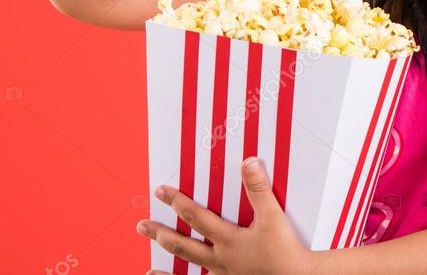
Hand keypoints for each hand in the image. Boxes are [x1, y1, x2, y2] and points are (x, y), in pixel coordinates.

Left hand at [137, 156, 318, 274]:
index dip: (177, 202)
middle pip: (183, 245)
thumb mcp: (273, 217)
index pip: (196, 217)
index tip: (161, 192)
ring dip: (167, 269)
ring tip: (148, 269)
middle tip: (142, 225)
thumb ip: (259, 189)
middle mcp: (220, 259)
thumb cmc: (285, 251)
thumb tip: (248, 163)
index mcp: (229, 239)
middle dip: (161, 233)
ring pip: (189, 271)